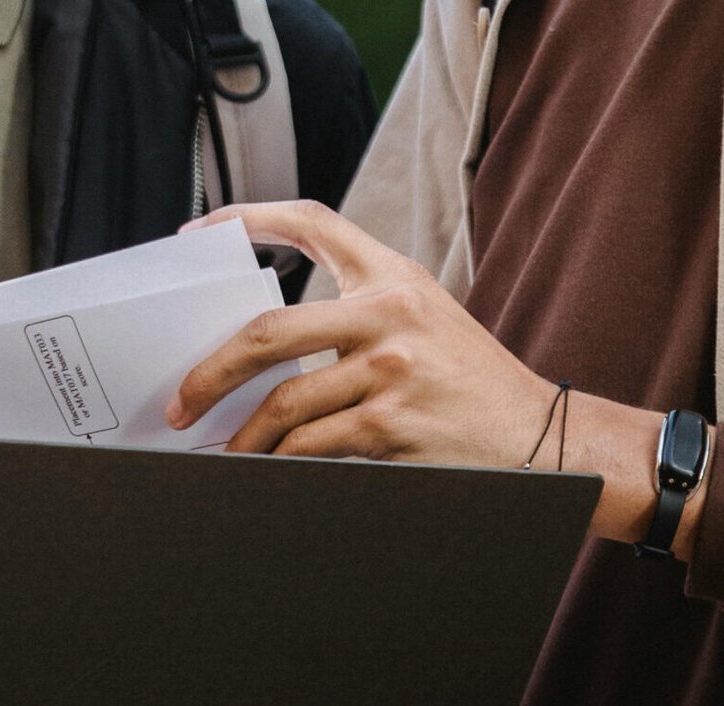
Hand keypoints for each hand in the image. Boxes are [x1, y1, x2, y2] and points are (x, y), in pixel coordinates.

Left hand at [165, 200, 556, 465]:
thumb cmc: (472, 386)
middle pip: (267, 332)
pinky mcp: (391, 425)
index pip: (312, 222)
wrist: (542, 437)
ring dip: (244, 439)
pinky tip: (268, 471)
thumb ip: (359, 317)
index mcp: (395, 277)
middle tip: (181, 403)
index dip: (249, 217)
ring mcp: (390, 370)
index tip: (198, 234)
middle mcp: (391, 314)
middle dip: (210, 373)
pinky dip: (280, 463)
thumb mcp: (426, 322)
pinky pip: (311, 446)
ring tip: (227, 455)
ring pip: (283, 404)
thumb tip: (265, 349)